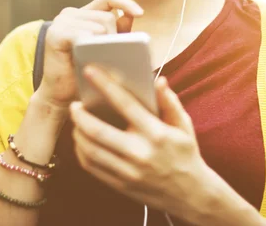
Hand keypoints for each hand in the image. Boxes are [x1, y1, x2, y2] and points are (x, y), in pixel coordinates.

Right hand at [37, 0, 143, 109]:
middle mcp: (70, 14)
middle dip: (115, 37)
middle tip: (111, 57)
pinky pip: (84, 34)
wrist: (62, 96)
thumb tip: (131, 16)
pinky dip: (91, 45)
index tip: (140, 13)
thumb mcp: (106, 51)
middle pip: (106, 17)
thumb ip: (117, 32)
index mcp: (83, 14)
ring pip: (99, 26)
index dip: (125, 2)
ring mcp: (61, 22)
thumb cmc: (83, 74)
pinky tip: (89, 56)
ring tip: (99, 60)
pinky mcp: (55, 34)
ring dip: (105, 45)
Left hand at [69, 66, 214, 222]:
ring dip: (77, 133)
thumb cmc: (186, 154)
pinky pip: (92, 167)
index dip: (105, 85)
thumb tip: (158, 81)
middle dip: (80, 115)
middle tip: (75, 105)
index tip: (90, 71)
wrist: (190, 194)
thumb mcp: (184, 126)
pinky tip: (82, 142)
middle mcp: (140, 153)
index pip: (125, 104)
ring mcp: (128, 171)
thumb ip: (170, 102)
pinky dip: (82, 152)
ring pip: (90, 150)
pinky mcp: (121, 184)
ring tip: (77, 123)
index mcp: (156, 133)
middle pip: (97, 130)